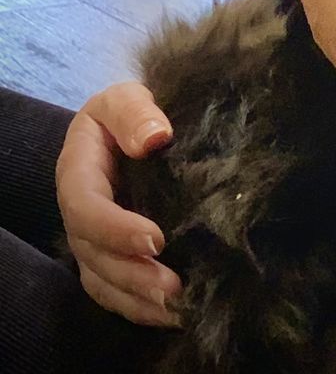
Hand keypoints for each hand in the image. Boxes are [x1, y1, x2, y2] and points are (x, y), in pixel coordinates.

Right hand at [56, 82, 182, 326]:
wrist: (125, 131)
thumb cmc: (126, 114)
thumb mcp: (124, 99)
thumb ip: (134, 112)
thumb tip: (155, 137)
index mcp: (78, 174)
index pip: (87, 209)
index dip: (116, 229)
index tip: (156, 239)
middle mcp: (81, 216)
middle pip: (95, 256)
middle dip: (132, 275)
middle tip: (174, 288)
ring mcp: (93, 242)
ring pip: (104, 282)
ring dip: (138, 300)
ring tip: (178, 309)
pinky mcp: (111, 259)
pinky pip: (116, 294)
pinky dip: (140, 309)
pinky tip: (176, 316)